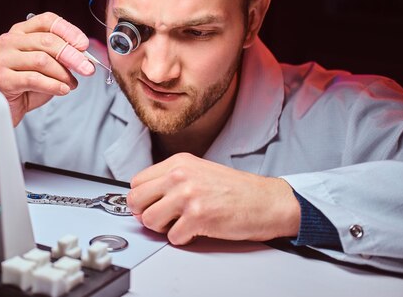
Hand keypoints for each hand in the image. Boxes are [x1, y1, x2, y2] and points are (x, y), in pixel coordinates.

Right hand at [0, 12, 94, 125]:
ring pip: (42, 60)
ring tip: (71, 84)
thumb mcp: (50, 64)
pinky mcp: (3, 79)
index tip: (84, 45)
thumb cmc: (30, 84)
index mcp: (22, 30)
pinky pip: (34, 79)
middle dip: (72, 55)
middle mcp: (9, 40)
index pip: (47, 21)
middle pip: (47, 41)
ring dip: (63, 74)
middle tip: (87, 68)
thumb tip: (84, 56)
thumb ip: (63, 56)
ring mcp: (3, 59)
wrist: (10, 105)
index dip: (69, 31)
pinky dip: (54, 86)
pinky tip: (63, 90)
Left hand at [127, 153, 299, 244]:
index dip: (142, 198)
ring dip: (162, 228)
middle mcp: (180, 175)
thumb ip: (171, 180)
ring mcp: (188, 196)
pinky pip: (172, 237)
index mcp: (178, 162)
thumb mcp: (199, 171)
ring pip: (149, 220)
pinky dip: (182, 239)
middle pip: (136, 200)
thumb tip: (146, 198)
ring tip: (180, 224)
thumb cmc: (236, 189)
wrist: (266, 201)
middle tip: (161, 218)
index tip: (150, 205)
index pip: (136, 181)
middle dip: (145, 213)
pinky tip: (195, 231)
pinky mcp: (197, 217)